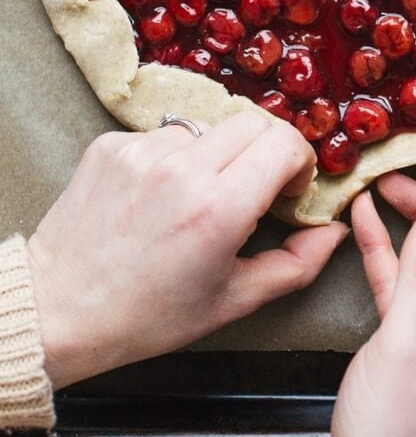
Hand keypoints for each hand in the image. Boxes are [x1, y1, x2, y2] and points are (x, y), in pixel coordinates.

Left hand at [26, 112, 347, 388]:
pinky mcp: (113, 144)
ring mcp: (143, 151)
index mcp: (218, 208)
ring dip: (220, 152)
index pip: (284, 142)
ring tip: (200, 194)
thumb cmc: (147, 315)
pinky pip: (167, 132)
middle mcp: (182, 169)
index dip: (299, 160)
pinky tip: (161, 193)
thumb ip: (296, 264)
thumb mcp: (232, 300)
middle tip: (257, 185)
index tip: (288, 187)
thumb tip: (334, 231)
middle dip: (268, 149)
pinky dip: (177, 156)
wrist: (59, 309)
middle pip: (255, 121)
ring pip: (211, 125)